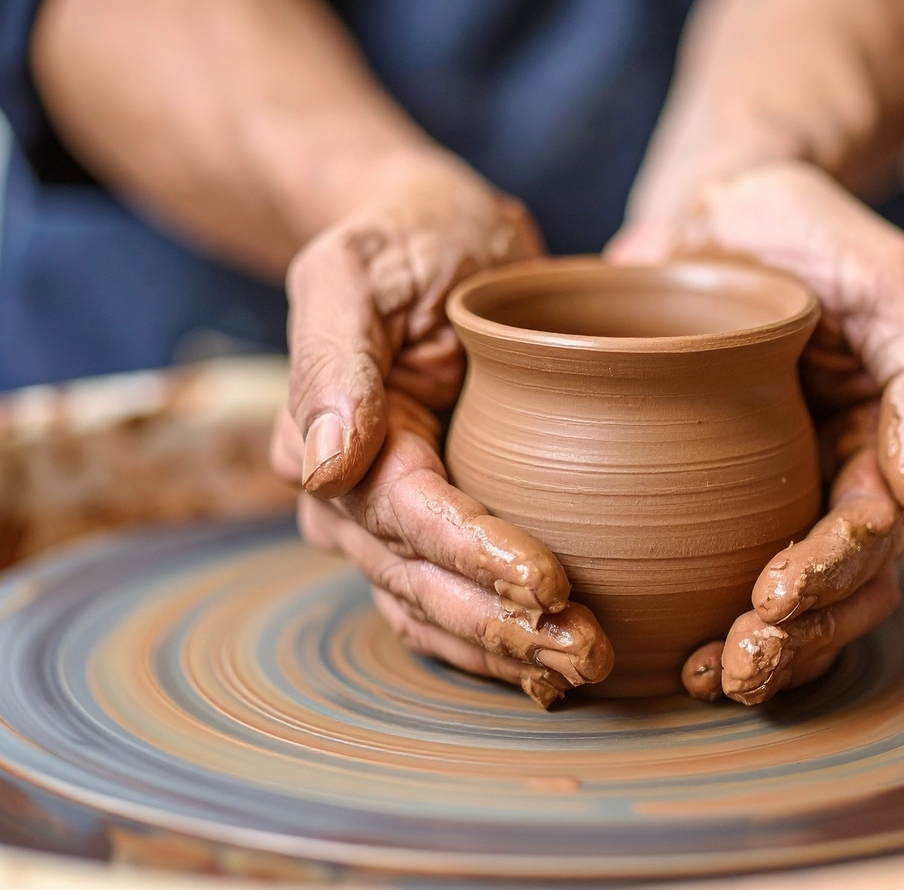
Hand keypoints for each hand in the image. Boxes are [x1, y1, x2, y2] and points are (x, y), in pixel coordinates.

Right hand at [271, 150, 613, 706]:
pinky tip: (551, 669)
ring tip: (584, 668)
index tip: (548, 580)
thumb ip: (333, 357)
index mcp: (325, 435)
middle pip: (422, 582)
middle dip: (502, 626)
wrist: (432, 234)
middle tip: (586, 651)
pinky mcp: (434, 527)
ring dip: (505, 651)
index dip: (474, 555)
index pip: (406, 516)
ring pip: (435, 610)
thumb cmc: (402, 237)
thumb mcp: (356, 267)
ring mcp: (388, 520)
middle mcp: (348, 495)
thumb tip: (318, 465)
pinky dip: (497, 642)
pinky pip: (452, 602)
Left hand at [609, 161, 903, 703]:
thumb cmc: (808, 225)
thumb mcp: (887, 273)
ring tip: (706, 679)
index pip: (874, 532)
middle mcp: (841, 475)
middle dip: (797, 636)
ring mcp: (781, 488)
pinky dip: (706, 617)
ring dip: (762, 650)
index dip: (830, 573)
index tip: (773, 594)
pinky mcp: (718, 490)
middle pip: (841, 587)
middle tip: (735, 663)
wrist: (717, 199)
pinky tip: (669, 652)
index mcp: (889, 437)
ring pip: (794, 600)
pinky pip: (723, 568)